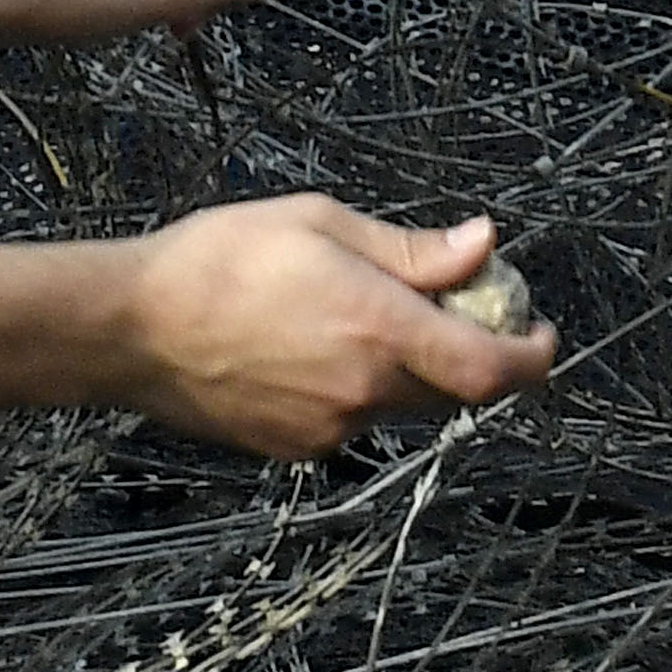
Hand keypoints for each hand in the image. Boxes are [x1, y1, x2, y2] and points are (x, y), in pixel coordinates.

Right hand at [116, 199, 555, 456]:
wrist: (132, 327)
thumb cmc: (217, 260)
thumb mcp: (320, 223)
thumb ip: (409, 248)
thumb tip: (482, 245)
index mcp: (377, 327)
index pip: (490, 370)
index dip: (531, 358)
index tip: (540, 335)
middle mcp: (363, 390)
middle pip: (454, 392)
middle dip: (468, 352)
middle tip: (453, 306)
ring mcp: (330, 428)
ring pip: (401, 405)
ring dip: (407, 368)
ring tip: (355, 314)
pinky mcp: (297, 449)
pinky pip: (353, 421)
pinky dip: (356, 387)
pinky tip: (309, 346)